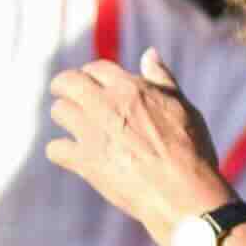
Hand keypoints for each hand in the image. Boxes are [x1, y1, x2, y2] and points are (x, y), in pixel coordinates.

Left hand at [42, 54, 234, 243]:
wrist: (184, 192)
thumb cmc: (191, 149)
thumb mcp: (183, 106)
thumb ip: (162, 79)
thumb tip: (148, 53)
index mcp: (131, 89)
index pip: (96, 68)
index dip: (92, 75)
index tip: (93, 84)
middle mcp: (107, 105)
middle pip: (67, 82)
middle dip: (64, 86)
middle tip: (66, 96)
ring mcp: (93, 133)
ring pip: (58, 111)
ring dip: (65, 116)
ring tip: (76, 126)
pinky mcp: (85, 161)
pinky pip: (55, 149)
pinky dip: (61, 152)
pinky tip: (74, 156)